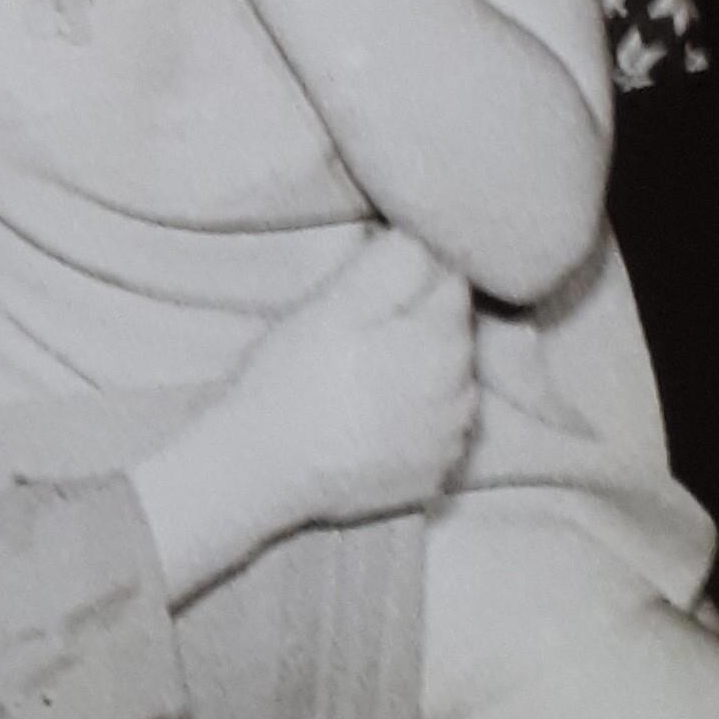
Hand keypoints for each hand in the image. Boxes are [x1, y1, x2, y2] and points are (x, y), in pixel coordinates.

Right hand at [229, 229, 477, 530]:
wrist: (259, 468)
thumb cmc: (289, 378)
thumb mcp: (331, 305)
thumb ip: (392, 265)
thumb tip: (429, 240)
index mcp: (438, 342)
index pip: (455, 283)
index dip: (418, 275)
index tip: (379, 288)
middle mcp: (458, 395)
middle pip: (459, 336)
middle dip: (426, 325)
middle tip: (368, 333)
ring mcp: (448, 442)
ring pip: (457, 386)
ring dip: (431, 375)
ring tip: (373, 378)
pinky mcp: (434, 478)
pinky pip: (443, 434)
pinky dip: (423, 421)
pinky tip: (379, 419)